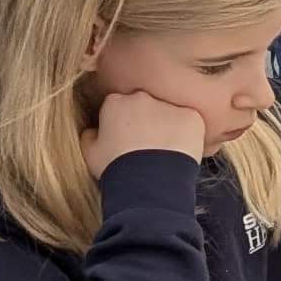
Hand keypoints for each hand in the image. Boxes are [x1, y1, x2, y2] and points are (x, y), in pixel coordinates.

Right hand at [85, 88, 204, 173]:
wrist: (148, 183)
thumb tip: (93, 131)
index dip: (122, 122)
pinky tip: (180, 151)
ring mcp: (169, 105)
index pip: (118, 106)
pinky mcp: (191, 117)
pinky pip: (190, 122)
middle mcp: (142, 97)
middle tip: (147, 143)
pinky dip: (187, 134)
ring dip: (167, 125)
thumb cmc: (115, 168)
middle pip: (145, 105)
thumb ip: (89, 135)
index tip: (125, 138)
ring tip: (165, 150)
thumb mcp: (90, 153)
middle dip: (145, 119)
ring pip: (169, 112)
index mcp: (115, 102)